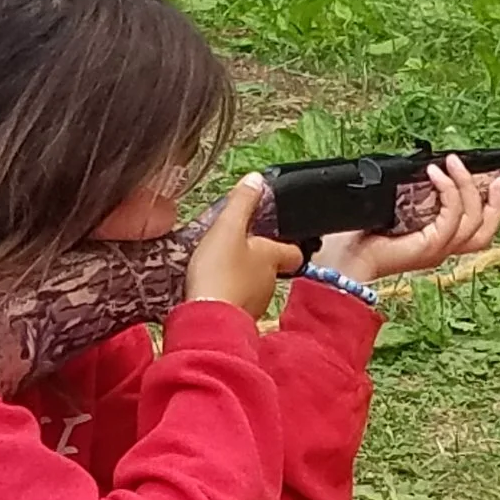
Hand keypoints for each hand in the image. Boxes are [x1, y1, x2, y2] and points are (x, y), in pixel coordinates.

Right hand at [185, 175, 302, 319]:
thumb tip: (256, 180)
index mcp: (272, 256)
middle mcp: (270, 282)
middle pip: (270, 266)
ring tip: (217, 268)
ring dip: (240, 277)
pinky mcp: (238, 319)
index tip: (273, 235)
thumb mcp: (227, 228)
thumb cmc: (220, 271)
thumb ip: (242, 202)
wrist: (206, 320)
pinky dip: (228, 295)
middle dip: (255, 258)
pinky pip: (237, 302)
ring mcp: (256, 303)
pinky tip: (211, 290)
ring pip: (253, 285)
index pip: (294, 251)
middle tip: (234, 248)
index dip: (287, 242)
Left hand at [315, 155, 499, 283]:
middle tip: (493, 176)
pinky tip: (435, 174)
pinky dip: (448, 191)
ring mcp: (437, 250)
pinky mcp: (430, 246)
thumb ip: (413, 195)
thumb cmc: (359, 235)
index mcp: (437, 242)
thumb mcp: (394, 209)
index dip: (493, 208)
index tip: (495, 181)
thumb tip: (424, 168)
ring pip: (473, 220)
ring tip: (452, 164)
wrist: (344, 258)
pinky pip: (451, 216)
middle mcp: (442, 250)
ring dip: (466, 186)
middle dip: (494, 202)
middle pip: (484, 230)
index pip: (478, 231)